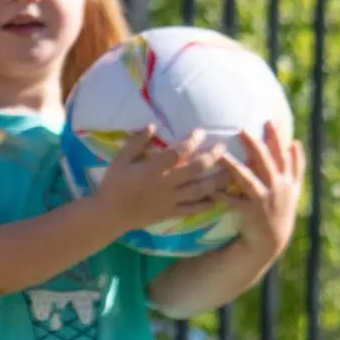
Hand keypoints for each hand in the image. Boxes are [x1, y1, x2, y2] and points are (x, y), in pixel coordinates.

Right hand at [91, 128, 228, 239]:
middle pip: (195, 169)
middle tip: (223, 148)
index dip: (192, 141)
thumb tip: (153, 125)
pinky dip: (206, 205)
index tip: (201, 132)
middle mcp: (165, 184)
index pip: (178, 152)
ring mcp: (170, 200)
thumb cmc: (114, 184)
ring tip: (230, 173)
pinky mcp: (170, 213)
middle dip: (212, 157)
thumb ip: (137, 142)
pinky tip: (218, 199)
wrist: (109, 215)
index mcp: (153, 169)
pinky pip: (192, 209)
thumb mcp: (120, 159)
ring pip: (199, 190)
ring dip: (216, 181)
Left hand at [220, 122, 304, 255]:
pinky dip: (222, 196)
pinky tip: (210, 189)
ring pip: (247, 179)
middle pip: (266, 162)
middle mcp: (277, 188)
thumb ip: (295, 166)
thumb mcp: (293, 189)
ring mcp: (264, 200)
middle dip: (254, 145)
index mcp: (287, 180)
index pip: (284, 155)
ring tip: (219, 154)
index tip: (270, 121)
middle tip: (242, 130)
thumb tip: (295, 142)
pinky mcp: (250, 213)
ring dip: (232, 166)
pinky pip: (233, 202)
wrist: (272, 240)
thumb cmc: (280, 209)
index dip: (278, 138)